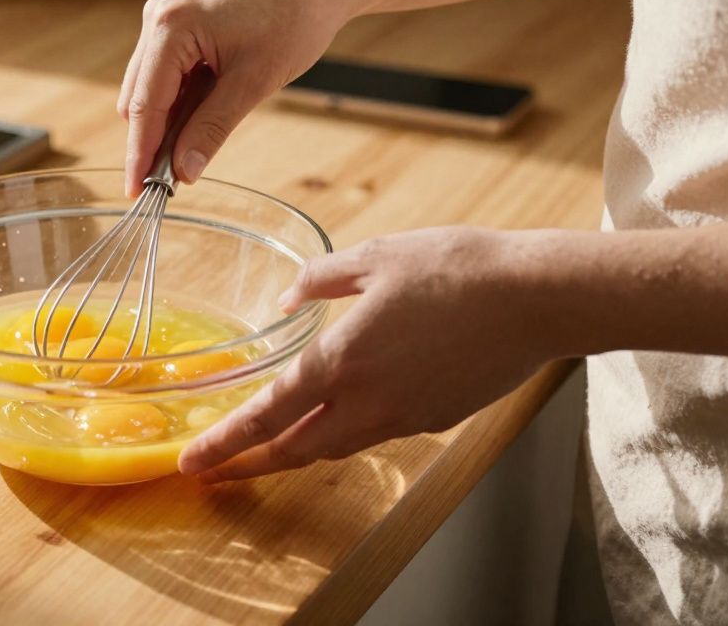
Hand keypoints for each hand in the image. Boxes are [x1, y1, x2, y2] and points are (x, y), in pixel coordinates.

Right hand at [118, 0, 352, 196]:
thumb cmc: (293, 21)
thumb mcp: (253, 83)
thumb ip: (212, 128)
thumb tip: (183, 171)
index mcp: (170, 27)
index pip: (144, 104)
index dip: (140, 153)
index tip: (136, 191)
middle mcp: (159, 19)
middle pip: (138, 98)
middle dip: (151, 141)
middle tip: (168, 184)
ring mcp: (167, 20)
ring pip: (149, 90)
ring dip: (166, 124)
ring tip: (189, 154)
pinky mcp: (180, 26)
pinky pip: (166, 76)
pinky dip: (179, 104)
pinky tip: (198, 122)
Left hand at [179, 226, 556, 482]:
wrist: (538, 299)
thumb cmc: (457, 268)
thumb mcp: (374, 258)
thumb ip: (319, 281)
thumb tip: (286, 301)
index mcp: (341, 361)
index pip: (265, 415)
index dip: (223, 442)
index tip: (189, 462)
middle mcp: (366, 402)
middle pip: (293, 450)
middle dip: (247, 464)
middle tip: (213, 471)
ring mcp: (402, 417)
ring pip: (333, 448)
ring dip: (293, 453)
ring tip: (263, 450)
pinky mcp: (433, 418)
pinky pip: (373, 433)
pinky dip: (341, 434)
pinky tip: (336, 418)